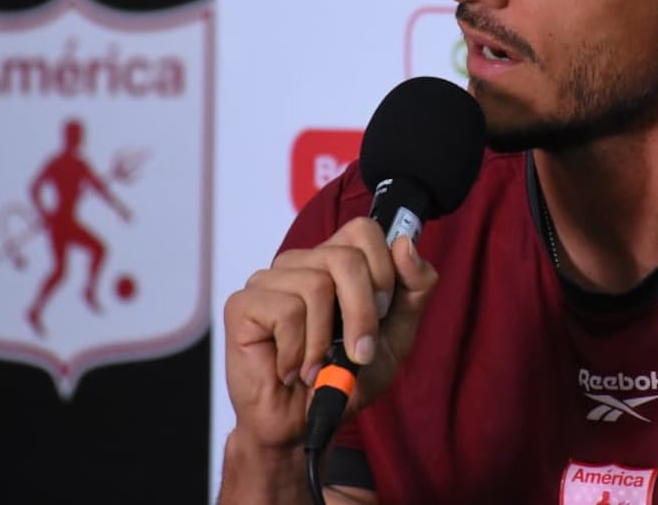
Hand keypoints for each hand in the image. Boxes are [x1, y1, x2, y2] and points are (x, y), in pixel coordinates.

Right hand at [223, 216, 438, 452]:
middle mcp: (301, 263)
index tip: (384, 310)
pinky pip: (286, 310)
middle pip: (345, 257)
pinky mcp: (244, 304)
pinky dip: (298, 350)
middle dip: (363, 312)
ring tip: (318, 364)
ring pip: (317, 285)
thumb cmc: (345, 378)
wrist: (305, 426)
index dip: (383, 269)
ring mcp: (269, 280)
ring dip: (326, 340)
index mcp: (335, 261)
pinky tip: (292, 368)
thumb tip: (406, 243)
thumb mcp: (397, 335)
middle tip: (357, 351)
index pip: (363, 230)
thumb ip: (413, 289)